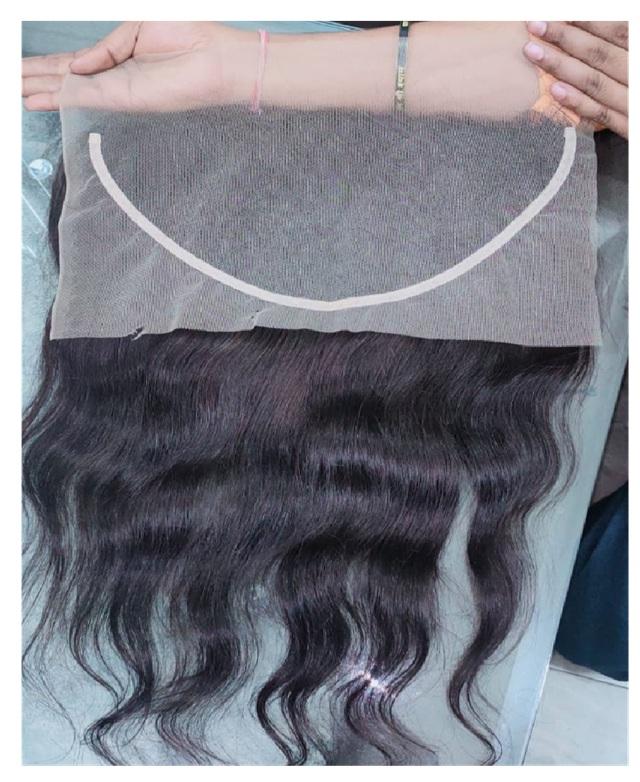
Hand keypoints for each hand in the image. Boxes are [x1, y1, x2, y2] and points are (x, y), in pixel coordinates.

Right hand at [22, 21, 250, 111]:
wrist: (217, 56)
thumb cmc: (188, 35)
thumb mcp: (135, 28)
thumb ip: (104, 47)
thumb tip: (75, 65)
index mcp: (115, 56)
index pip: (71, 63)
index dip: (45, 65)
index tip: (20, 67)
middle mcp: (113, 75)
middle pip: (65, 79)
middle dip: (35, 80)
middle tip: (11, 85)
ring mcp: (118, 89)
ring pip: (71, 91)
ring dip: (42, 93)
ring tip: (18, 96)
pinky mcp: (127, 97)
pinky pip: (88, 95)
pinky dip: (63, 96)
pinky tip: (40, 98)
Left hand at [523, 21, 627, 138]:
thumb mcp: (636, 56)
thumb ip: (624, 36)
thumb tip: (594, 18)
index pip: (618, 29)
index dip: (588, 18)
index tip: (557, 10)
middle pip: (600, 52)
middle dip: (566, 37)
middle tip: (535, 24)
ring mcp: (635, 101)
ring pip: (595, 81)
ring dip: (562, 65)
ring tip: (533, 51)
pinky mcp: (630, 126)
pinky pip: (601, 114)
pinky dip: (577, 101)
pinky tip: (554, 90)